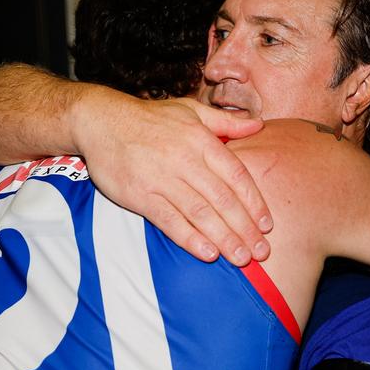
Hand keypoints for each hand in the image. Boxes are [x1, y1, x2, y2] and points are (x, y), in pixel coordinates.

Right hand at [74, 94, 272, 265]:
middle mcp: (185, 160)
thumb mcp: (191, 110)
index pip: (236, 176)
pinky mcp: (140, 195)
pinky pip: (169, 220)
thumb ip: (226, 122)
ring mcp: (162, 179)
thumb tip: (258, 126)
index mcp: (201, 140)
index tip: (267, 224)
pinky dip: (190, 238)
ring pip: (200, 213)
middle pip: (223, 199)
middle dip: (245, 228)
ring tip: (241, 258)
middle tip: (262, 251)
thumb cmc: (150, 118)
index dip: (254, 202)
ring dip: (224, 238)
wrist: (102, 122)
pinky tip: (208, 253)